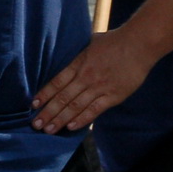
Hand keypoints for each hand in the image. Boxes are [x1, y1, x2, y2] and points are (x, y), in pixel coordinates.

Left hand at [30, 31, 156, 132]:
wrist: (139, 44)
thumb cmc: (115, 41)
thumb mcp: (90, 43)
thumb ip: (78, 56)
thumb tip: (66, 58)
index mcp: (79, 63)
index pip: (57, 81)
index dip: (44, 94)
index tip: (33, 105)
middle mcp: (86, 76)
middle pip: (63, 97)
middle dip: (48, 112)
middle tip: (36, 124)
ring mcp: (100, 87)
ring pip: (75, 106)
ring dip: (60, 119)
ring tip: (48, 130)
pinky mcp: (114, 96)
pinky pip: (95, 110)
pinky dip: (82, 119)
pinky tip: (71, 127)